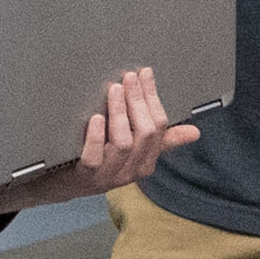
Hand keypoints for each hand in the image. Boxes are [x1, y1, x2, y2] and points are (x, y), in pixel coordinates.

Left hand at [43, 66, 197, 203]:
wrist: (65, 184)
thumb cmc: (101, 162)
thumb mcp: (134, 151)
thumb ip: (161, 139)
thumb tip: (194, 132)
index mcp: (147, 162)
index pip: (159, 127)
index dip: (153, 98)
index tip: (144, 74)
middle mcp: (132, 171)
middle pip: (145, 133)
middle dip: (138, 101)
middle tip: (129, 78)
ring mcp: (109, 175)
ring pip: (123, 143)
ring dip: (120, 113)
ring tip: (114, 90)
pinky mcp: (86, 176)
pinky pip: (94, 157)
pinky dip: (96, 136)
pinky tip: (96, 118)